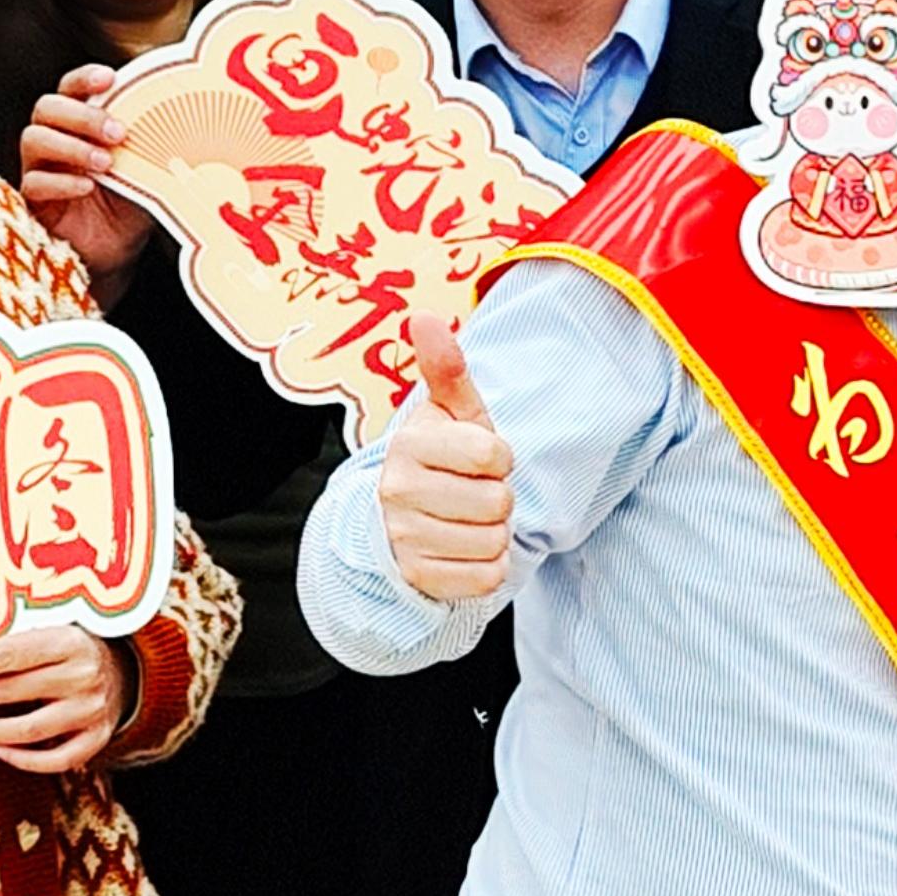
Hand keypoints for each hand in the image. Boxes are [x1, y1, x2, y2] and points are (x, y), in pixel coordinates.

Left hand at [0, 621, 125, 774]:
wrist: (124, 670)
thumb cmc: (66, 648)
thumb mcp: (46, 629)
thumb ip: (7, 639)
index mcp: (67, 640)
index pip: (5, 654)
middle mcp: (83, 675)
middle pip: (12, 691)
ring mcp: (92, 710)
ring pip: (29, 730)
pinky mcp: (97, 739)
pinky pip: (55, 760)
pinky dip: (22, 760)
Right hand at [20, 62, 148, 287]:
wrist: (117, 253)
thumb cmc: (130, 204)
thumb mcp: (147, 170)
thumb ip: (154, 145)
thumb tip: (191, 123)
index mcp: (79, 125)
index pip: (70, 89)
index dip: (84, 78)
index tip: (109, 77)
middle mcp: (54, 141)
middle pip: (47, 108)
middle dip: (82, 115)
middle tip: (117, 132)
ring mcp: (40, 170)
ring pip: (33, 139)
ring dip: (71, 146)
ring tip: (105, 163)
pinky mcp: (34, 203)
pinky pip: (33, 183)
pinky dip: (61, 182)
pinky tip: (86, 188)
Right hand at [378, 299, 514, 606]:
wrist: (396, 523)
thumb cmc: (440, 460)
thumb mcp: (449, 414)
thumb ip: (446, 369)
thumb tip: (424, 316)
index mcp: (410, 445)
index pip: (493, 455)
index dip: (500, 458)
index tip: (483, 459)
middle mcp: (398, 492)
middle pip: (497, 502)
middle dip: (498, 498)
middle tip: (474, 493)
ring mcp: (404, 539)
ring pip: (493, 542)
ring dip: (494, 534)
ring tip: (469, 521)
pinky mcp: (418, 579)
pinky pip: (485, 579)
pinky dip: (488, 568)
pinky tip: (465, 551)